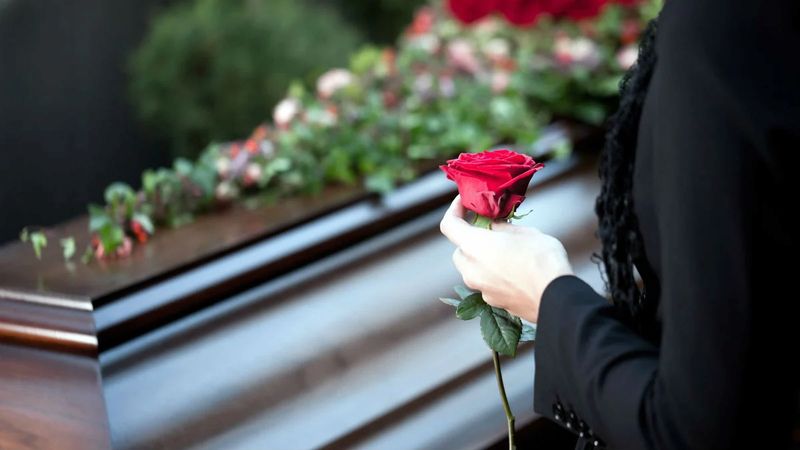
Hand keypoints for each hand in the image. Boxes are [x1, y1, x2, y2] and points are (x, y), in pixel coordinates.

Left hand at [439, 196, 573, 322]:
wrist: (556, 298)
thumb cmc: (542, 260)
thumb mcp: (525, 233)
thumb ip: (503, 228)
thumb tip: (494, 228)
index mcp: (475, 246)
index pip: (449, 225)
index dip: (454, 211)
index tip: (464, 203)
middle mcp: (471, 269)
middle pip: (459, 251)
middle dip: (470, 240)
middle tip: (490, 231)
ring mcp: (480, 289)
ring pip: (471, 269)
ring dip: (481, 258)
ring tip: (506, 252)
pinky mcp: (492, 303)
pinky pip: (485, 284)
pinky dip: (492, 275)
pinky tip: (514, 272)